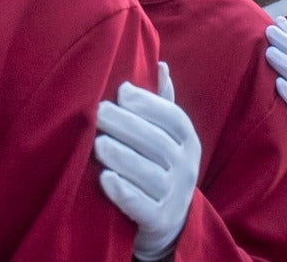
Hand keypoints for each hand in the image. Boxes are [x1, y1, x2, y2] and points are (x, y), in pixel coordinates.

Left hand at [95, 63, 199, 260]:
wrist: (167, 223)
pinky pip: (141, 206)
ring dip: (122, 157)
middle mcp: (186, 168)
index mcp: (188, 141)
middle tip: (98, 112)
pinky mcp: (159, 221)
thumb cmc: (159, 165)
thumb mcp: (166, 136)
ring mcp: (175, 196)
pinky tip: (105, 178)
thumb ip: (161, 102)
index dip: (148, 103)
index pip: (173, 118)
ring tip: (97, 143)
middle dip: (126, 125)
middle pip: (157, 143)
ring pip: (148, 174)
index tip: (121, 91)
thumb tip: (160, 64)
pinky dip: (123, 192)